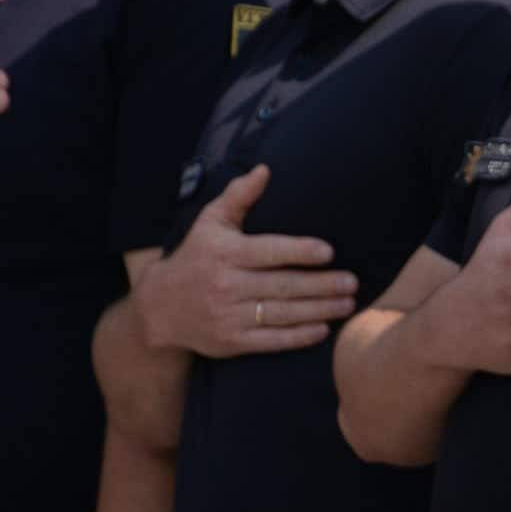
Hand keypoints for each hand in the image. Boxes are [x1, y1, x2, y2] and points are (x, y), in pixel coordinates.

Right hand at [135, 165, 358, 356]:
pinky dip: (299, 336)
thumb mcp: (211, 223)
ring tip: (348, 303)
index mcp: (223, 253)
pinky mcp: (230, 341)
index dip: (298, 251)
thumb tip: (265, 170)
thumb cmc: (195, 256)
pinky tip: (324, 329)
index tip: (328, 251)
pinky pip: (271, 340)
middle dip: (321, 285)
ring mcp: (227, 315)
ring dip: (319, 310)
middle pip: (282, 285)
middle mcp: (224, 284)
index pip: (267, 251)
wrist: (158, 307)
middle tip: (352, 281)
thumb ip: (239, 196)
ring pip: (281, 313)